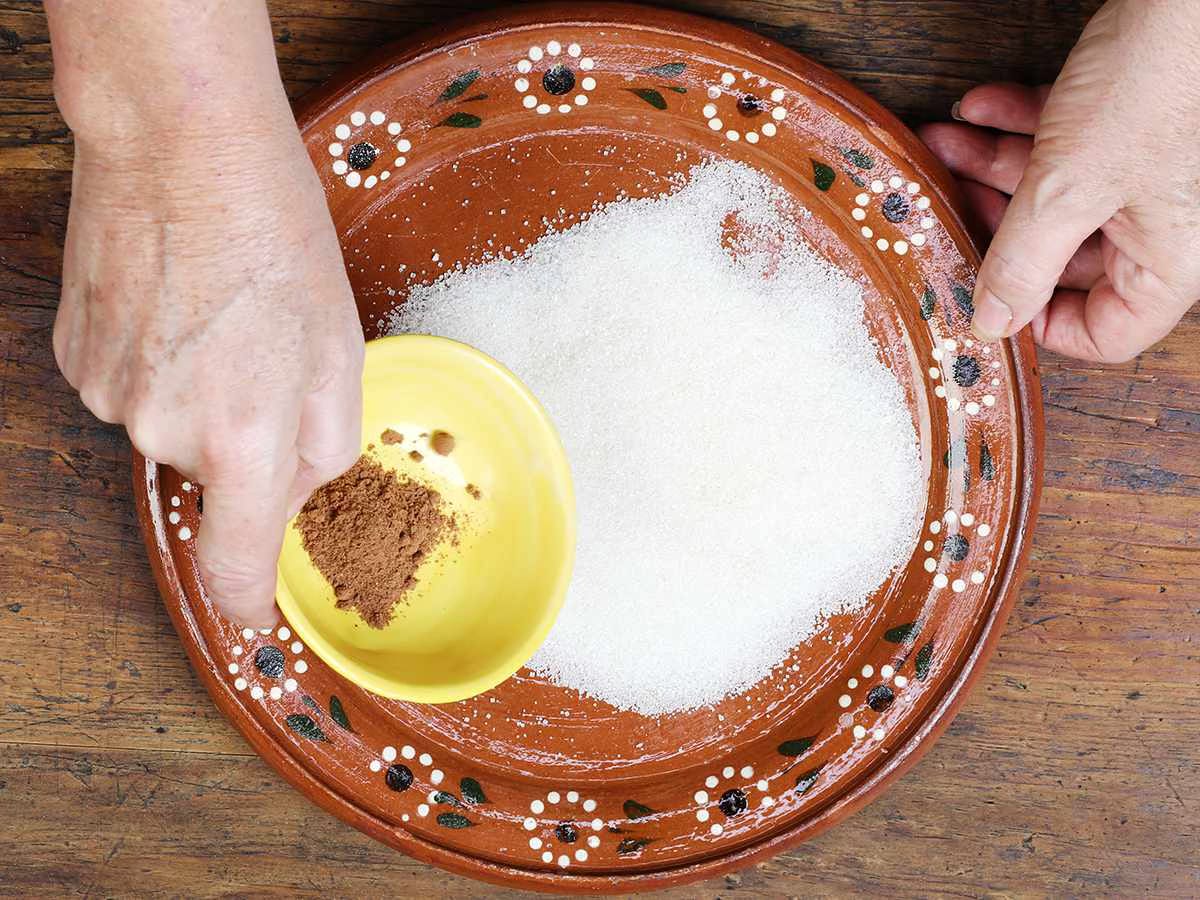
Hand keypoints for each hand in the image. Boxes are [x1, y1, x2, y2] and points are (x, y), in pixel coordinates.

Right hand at [49, 5, 363, 625]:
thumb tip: (295, 497)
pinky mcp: (75, 356)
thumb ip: (326, 449)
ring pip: (173, 426)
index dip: (246, 601)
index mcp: (247, 439)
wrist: (179, 145)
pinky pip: (132, 387)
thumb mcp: (344, 351)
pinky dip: (157, 361)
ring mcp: (109, 396)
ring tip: (218, 312)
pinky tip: (174, 302)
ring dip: (201, 391)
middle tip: (266, 354)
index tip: (253, 618)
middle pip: (219, 474)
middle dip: (249, 437)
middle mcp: (166, 432)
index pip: (236, 563)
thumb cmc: (277, 239)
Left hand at [919, 0, 1199, 361]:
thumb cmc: (1160, 80)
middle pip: (1064, 256)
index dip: (1039, 321)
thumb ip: (1024, 260)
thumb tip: (991, 322)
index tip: (983, 299)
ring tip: (944, 145)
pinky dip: (1021, 126)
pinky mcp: (1132, 121)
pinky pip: (1067, 141)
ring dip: (992, 166)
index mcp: (1170, 260)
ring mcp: (1147, 172)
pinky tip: (975, 107)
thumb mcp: (1069, 188)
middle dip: (998, 225)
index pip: (1105, 331)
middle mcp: (1163, 223)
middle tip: (948, 208)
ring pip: (1056, 193)